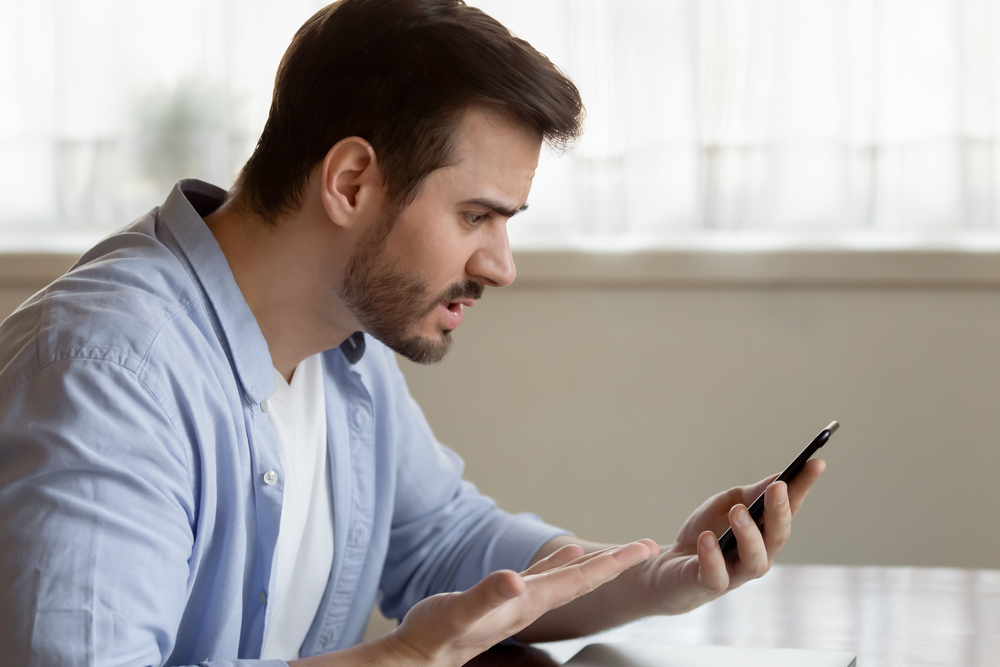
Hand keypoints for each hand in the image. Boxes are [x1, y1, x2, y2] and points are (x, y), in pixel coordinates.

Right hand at [385, 541, 653, 666]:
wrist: (421, 656)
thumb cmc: (437, 636)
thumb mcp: (460, 611)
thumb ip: (488, 595)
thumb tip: (516, 581)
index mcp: (531, 604)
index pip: (583, 580)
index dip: (615, 563)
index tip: (644, 549)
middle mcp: (533, 604)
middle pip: (586, 580)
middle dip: (618, 563)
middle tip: (648, 547)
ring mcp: (522, 603)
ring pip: (569, 579)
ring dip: (595, 565)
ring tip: (619, 552)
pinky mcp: (506, 599)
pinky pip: (544, 577)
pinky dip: (560, 564)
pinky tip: (566, 555)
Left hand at [638, 458, 825, 615]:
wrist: (671, 566)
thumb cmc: (707, 534)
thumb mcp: (728, 504)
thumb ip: (752, 494)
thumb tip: (780, 478)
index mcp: (765, 532)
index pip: (789, 509)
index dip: (803, 487)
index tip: (816, 463)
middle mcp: (758, 554)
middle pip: (777, 537)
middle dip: (779, 512)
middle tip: (778, 488)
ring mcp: (736, 573)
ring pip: (755, 561)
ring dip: (749, 534)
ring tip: (738, 511)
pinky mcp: (709, 584)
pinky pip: (716, 575)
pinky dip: (712, 557)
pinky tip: (706, 538)